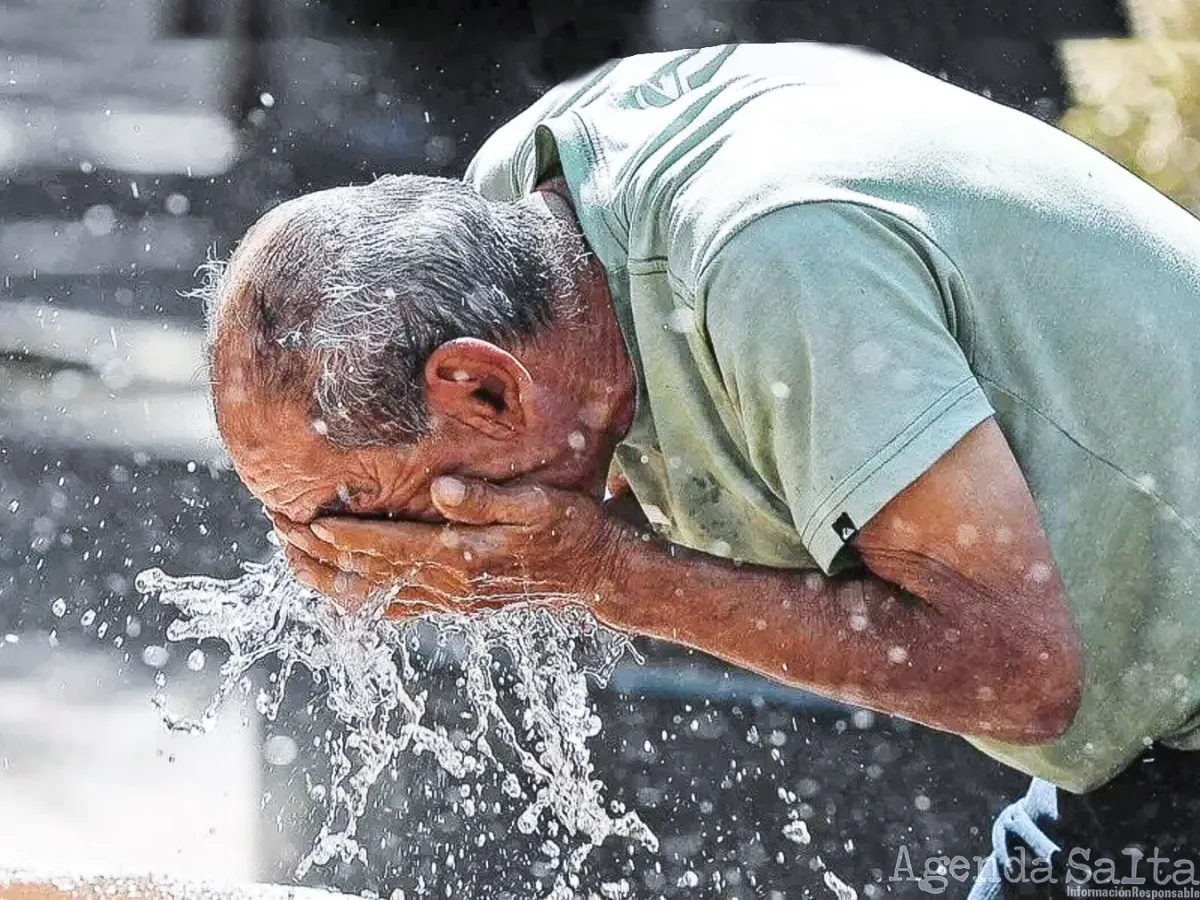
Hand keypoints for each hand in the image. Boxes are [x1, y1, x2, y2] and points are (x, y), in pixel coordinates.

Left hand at [274, 476, 635, 618]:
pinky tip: (337, 590)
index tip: (301, 518)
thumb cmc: (572, 531)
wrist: (599, 577)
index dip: (341, 534)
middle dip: (319, 554)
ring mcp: (450, 600)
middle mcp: (449, 586)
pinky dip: (359, 601)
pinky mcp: (456, 604)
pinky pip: (396, 609)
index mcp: (463, 558)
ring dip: (328, 578)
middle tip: (277, 530)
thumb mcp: (540, 505)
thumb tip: (444, 490)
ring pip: (374, 596)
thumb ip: (488, 499)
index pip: (386, 547)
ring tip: (290, 558)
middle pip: (369, 574)